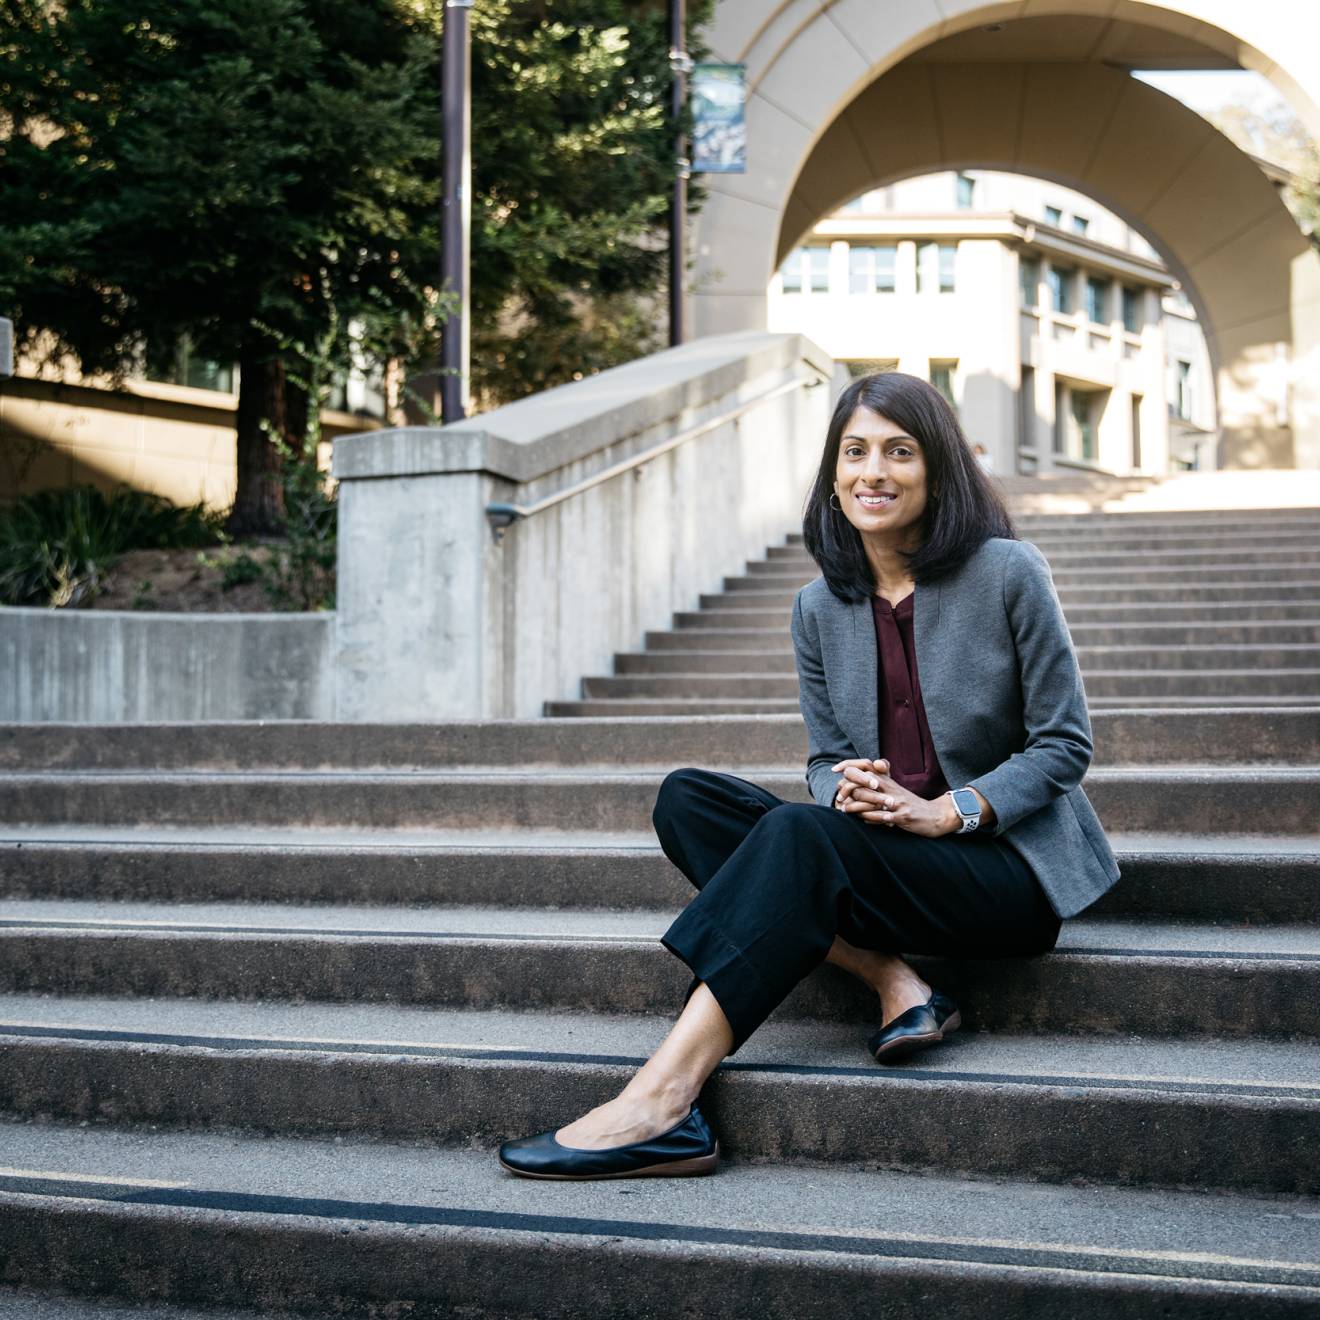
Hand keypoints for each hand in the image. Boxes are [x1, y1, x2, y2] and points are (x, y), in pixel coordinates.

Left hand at [831, 761, 959, 837]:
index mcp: (890, 783)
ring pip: (873, 801)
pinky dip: (872, 819)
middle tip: (840, 799)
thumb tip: (856, 795)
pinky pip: (884, 817)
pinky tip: (864, 820)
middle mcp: (893, 791)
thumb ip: (878, 791)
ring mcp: (899, 803)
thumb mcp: (895, 794)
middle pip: (867, 783)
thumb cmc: (912, 806)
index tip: (836, 771)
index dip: (851, 768)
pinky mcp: (904, 816)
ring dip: (856, 806)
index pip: (868, 770)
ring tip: (845, 810)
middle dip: (850, 790)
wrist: (937, 816)